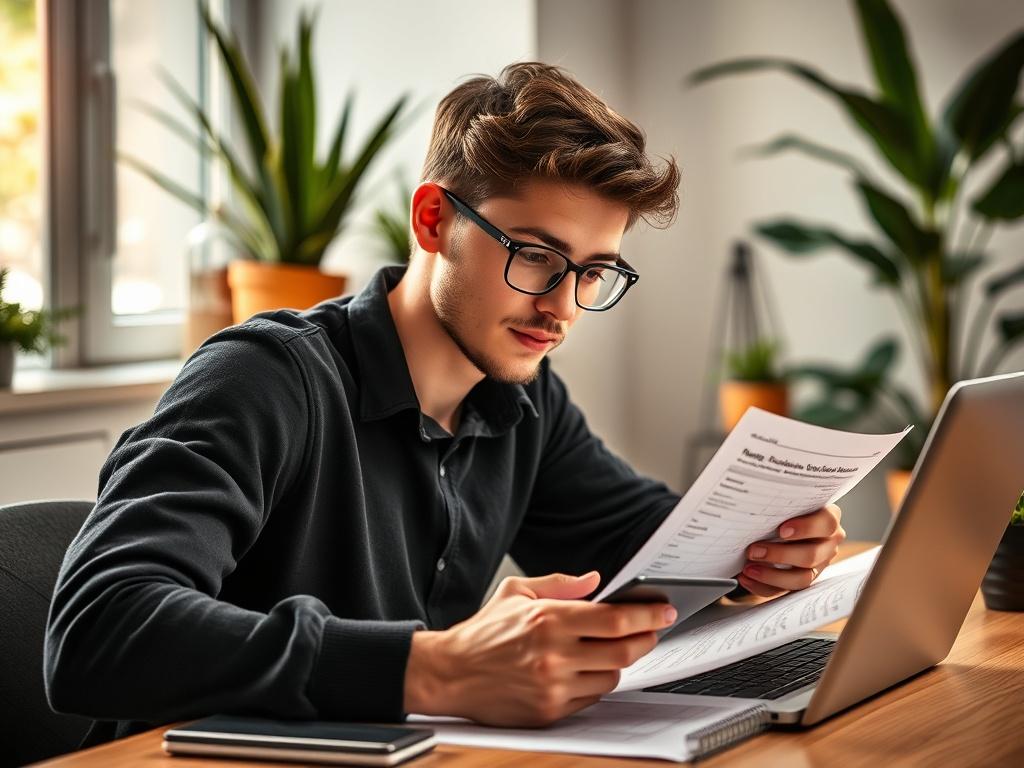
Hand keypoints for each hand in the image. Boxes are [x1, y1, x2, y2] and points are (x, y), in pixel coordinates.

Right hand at [403, 571, 675, 726]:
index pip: (614, 619)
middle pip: (623, 650)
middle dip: (645, 639)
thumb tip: (596, 580)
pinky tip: (587, 670)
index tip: (663, 610)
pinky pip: (591, 697)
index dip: (646, 614)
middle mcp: (554, 654)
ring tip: (612, 650)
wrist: (449, 673)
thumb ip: (561, 583)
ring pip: (611, 676)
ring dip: (620, 662)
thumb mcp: (516, 592)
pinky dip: (596, 683)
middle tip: (651, 630)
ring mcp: (553, 686)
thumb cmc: (482, 633)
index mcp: (548, 619)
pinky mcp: (549, 711)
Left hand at [738, 504, 845, 597]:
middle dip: (780, 555)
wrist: (777, 522)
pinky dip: (763, 586)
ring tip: (748, 568)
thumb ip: (779, 504)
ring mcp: (818, 565)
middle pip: (811, 555)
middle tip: (753, 550)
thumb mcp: (784, 503)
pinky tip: (746, 578)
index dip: (806, 528)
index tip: (781, 530)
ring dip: (772, 575)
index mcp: (828, 519)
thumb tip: (751, 503)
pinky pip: (785, 591)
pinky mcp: (802, 580)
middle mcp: (827, 544)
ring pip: (802, 578)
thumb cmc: (782, 509)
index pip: (827, 524)